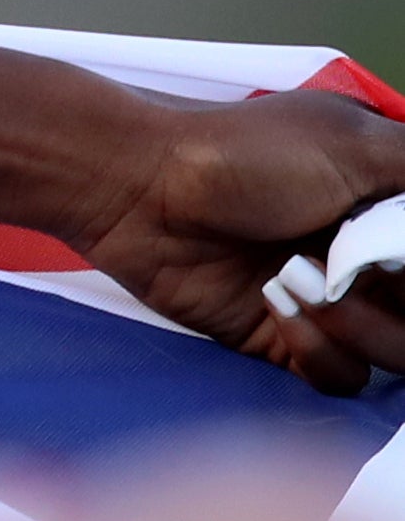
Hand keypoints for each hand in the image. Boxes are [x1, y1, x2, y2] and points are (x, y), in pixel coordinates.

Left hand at [82, 84, 404, 394]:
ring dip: (366, 327)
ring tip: (315, 285)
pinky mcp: (284, 340)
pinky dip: (319, 350)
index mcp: (398, 208)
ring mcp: (334, 304)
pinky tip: (279, 308)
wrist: (142, 187)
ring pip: (398, 353)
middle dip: (403, 300)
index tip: (399, 269)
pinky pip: (337, 374)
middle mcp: (376, 260)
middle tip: (362, 270)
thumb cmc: (244, 153)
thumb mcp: (359, 146)